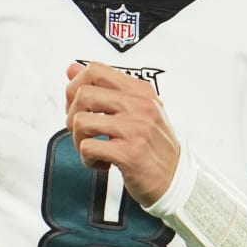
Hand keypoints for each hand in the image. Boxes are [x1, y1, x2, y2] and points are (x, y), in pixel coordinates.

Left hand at [63, 61, 181, 206]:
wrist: (175, 178)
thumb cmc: (153, 144)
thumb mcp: (134, 109)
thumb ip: (104, 88)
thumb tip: (72, 68)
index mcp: (139, 91)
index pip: (95, 70)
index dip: (76, 86)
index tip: (79, 105)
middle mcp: (139, 105)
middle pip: (82, 94)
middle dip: (71, 115)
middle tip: (84, 132)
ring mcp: (135, 128)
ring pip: (80, 121)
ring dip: (78, 140)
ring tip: (94, 149)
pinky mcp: (129, 153)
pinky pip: (87, 148)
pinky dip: (88, 160)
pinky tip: (102, 163)